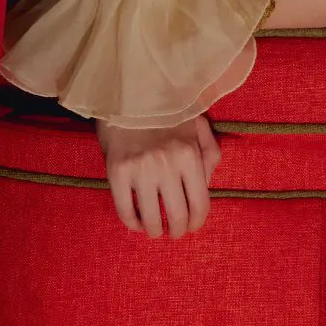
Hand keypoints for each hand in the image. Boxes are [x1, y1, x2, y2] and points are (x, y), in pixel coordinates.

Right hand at [96, 111, 221, 236]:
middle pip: (177, 217)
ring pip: (151, 219)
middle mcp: (167, 165)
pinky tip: (137, 222)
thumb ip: (209, 155)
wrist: (130, 94)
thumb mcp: (197, 127)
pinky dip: (132, 223)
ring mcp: (140, 170)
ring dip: (155, 231)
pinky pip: (125, 210)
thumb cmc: (168, 112)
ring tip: (155, 230)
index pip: (200, 204)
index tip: (193, 226)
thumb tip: (206, 186)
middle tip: (175, 232)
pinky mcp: (116, 172)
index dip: (198, 222)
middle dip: (178, 231)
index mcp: (190, 155)